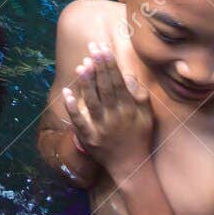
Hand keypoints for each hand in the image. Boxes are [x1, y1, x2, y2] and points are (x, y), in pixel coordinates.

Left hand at [61, 44, 152, 180]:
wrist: (130, 167)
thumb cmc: (139, 137)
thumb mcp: (146, 116)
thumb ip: (140, 96)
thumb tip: (128, 75)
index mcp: (129, 110)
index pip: (118, 83)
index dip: (110, 65)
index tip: (104, 48)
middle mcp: (115, 118)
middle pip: (106, 89)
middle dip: (99, 67)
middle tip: (92, 48)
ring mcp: (101, 128)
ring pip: (93, 102)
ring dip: (86, 83)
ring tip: (82, 65)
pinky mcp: (89, 138)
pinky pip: (79, 121)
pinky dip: (72, 107)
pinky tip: (66, 92)